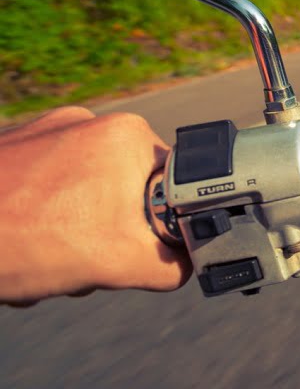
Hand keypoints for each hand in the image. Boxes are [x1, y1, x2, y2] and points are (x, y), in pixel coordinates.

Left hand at [0, 107, 188, 304]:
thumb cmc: (15, 240)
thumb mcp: (116, 263)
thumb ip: (173, 264)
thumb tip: (192, 264)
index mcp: (128, 136)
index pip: (175, 189)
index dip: (159, 230)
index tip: (129, 253)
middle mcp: (90, 123)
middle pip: (129, 196)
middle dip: (108, 238)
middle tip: (78, 261)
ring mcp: (46, 133)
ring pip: (87, 199)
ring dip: (72, 237)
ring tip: (41, 258)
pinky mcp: (12, 150)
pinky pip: (48, 192)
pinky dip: (40, 224)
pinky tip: (20, 247)